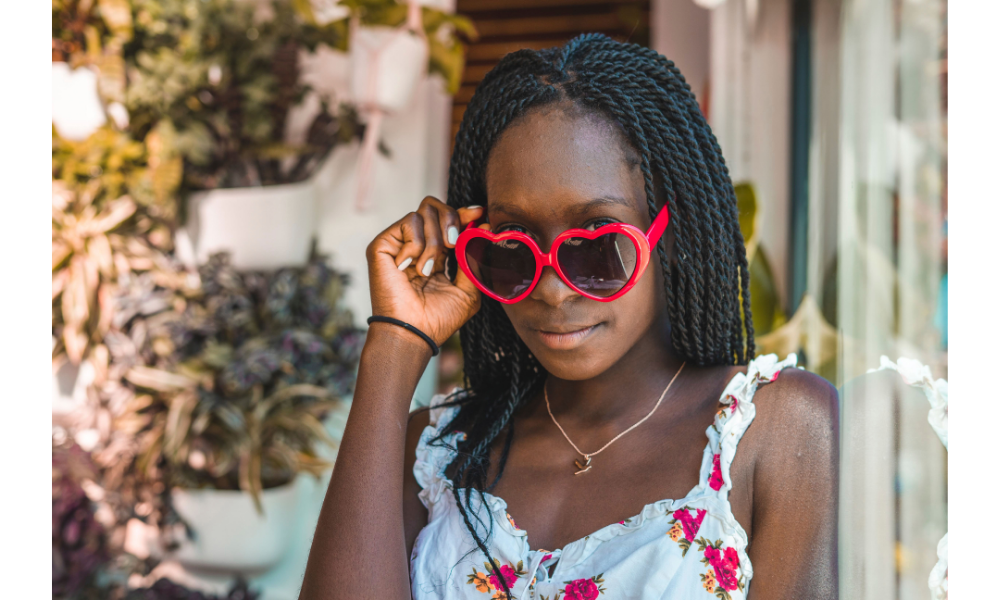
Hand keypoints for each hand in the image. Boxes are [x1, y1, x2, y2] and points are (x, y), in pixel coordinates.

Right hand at [366, 197, 484, 345]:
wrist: (414, 333)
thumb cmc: (439, 319)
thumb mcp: (468, 289)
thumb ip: (474, 258)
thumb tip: (485, 227)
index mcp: (436, 254)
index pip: (448, 221)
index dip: (463, 213)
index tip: (478, 212)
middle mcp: (416, 245)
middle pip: (434, 206)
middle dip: (451, 220)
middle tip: (453, 244)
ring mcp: (399, 244)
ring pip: (424, 212)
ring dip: (434, 242)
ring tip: (427, 270)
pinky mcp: (383, 244)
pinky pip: (409, 223)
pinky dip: (416, 245)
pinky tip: (410, 268)